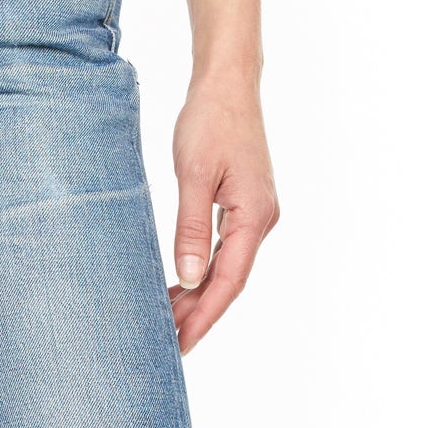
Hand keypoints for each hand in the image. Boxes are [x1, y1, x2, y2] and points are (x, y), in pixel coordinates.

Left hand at [169, 81, 279, 353]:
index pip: (229, 282)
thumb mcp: (195, 174)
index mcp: (255, 217)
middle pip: (229, 280)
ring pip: (226, 266)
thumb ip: (192, 228)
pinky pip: (224, 247)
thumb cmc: (210, 121)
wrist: (227, 84)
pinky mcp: (243, 203)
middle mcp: (261, 220)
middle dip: (199, 314)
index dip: (204, 317)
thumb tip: (189, 279)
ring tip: (167, 320)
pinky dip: (202, 268)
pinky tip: (181, 281)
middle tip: (166, 343)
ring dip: (199, 294)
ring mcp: (255, 212)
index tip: (181, 344)